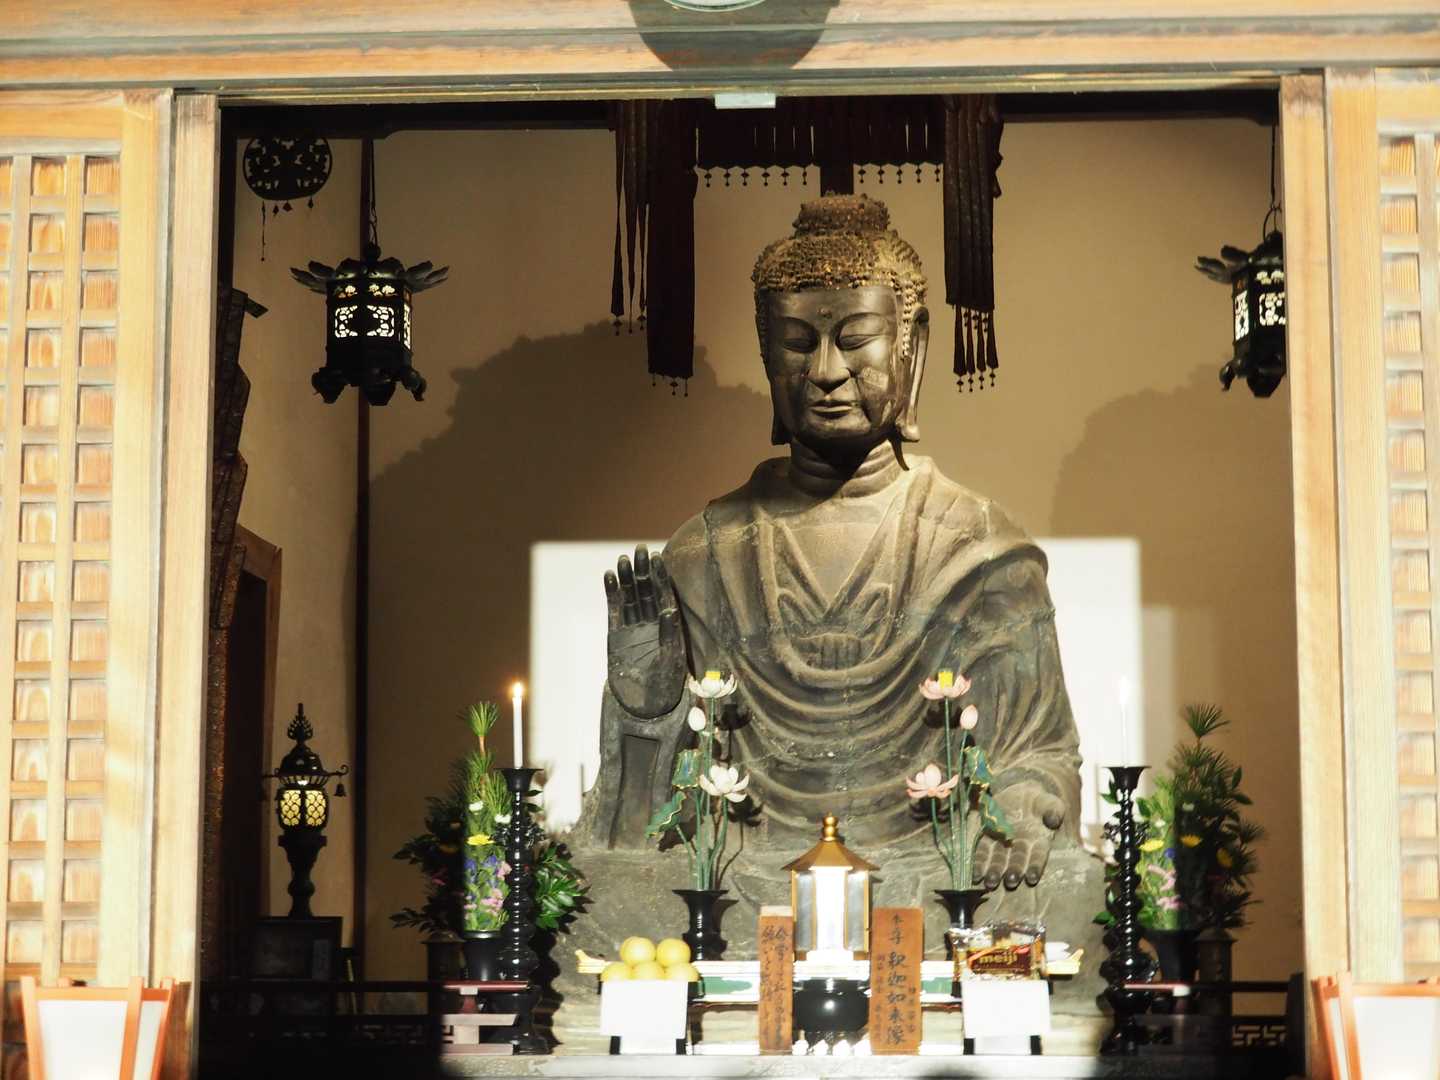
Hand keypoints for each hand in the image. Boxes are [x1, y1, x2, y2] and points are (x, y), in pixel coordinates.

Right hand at [603, 545, 685, 717]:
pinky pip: (615, 610)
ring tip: (622, 559)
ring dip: (627, 578)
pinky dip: (612, 594)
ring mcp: (634, 628)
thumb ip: (668, 635)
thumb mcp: (670, 660)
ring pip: (631, 597)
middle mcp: (653, 623)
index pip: (665, 596)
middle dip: (643, 571)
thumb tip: (669, 611)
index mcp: (670, 626)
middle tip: (639, 551)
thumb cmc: (664, 685)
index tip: (657, 558)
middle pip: (647, 591)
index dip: (661, 577)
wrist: (644, 706)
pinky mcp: (617, 634)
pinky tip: (609, 577)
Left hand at [971, 781, 1066, 890]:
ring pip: (998, 860)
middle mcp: (1020, 846)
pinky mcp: (986, 837)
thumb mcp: (1050, 802)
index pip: (1038, 856)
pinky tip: (975, 875)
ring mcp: (1002, 844)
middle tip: (1009, 882)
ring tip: (990, 883)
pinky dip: (979, 863)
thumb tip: (1053, 820)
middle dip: (1013, 872)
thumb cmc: (1039, 802)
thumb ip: (1054, 810)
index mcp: (1039, 840)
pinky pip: (982, 851)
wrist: (1019, 792)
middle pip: (1016, 861)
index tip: (1032, 878)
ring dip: (994, 872)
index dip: (1035, 866)